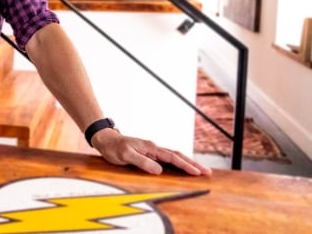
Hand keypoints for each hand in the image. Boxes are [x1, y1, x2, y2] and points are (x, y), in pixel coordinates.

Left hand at [91, 128, 211, 175]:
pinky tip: (183, 167)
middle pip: (178, 155)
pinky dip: (179, 163)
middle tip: (207, 172)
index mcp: (151, 147)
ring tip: (200, 170)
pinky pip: (168, 159)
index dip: (185, 165)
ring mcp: (152, 151)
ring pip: (174, 157)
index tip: (197, 172)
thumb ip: (142, 162)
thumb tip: (159, 170)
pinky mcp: (150, 154)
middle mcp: (154, 148)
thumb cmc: (114, 148)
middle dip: (193, 164)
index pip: (172, 158)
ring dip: (188, 163)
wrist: (106, 140)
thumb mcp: (126, 156)